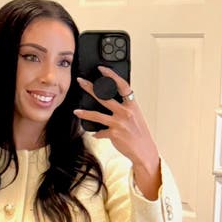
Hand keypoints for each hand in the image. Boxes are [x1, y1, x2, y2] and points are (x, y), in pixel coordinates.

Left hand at [73, 66, 161, 197]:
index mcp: (132, 105)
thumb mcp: (136, 117)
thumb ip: (125, 108)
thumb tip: (111, 101)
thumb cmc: (140, 134)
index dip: (111, 75)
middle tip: (81, 81)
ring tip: (76, 111)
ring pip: (97, 115)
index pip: (122, 85)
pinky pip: (100, 132)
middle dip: (90, 87)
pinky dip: (97, 133)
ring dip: (85, 113)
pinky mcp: (114, 134)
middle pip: (104, 96)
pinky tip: (95, 133)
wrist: (144, 151)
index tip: (102, 69)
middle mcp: (126, 112)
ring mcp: (119, 123)